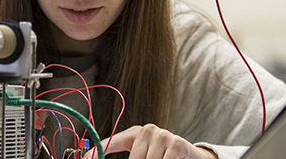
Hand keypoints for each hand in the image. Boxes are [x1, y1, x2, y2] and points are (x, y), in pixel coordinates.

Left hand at [84, 124, 217, 158]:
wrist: (189, 153)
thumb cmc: (161, 155)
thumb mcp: (142, 153)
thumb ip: (130, 156)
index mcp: (133, 133)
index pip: (111, 142)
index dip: (96, 151)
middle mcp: (147, 130)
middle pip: (134, 158)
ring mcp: (163, 135)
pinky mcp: (177, 144)